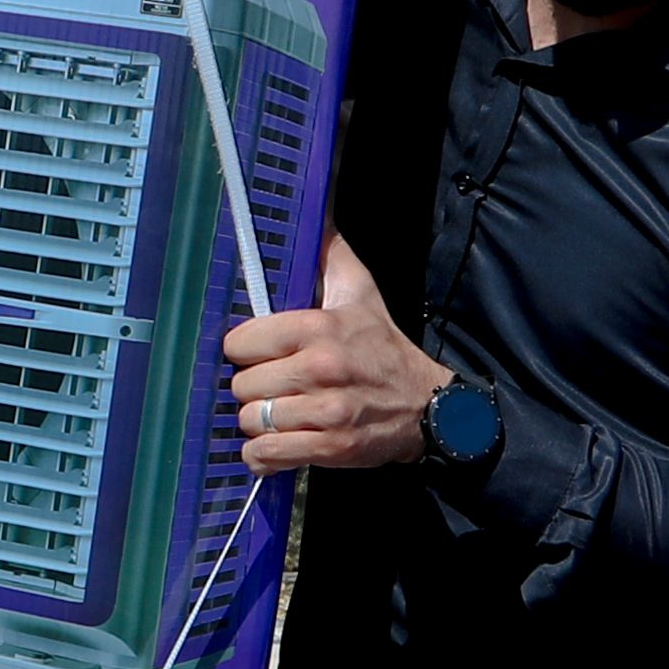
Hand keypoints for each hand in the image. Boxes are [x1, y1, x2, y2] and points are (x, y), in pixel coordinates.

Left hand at [223, 232, 449, 474]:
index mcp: (319, 328)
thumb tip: (316, 212)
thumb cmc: (383, 346)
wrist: (426, 405)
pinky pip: (268, 456)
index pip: (242, 341)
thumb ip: (331, 254)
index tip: (256, 354)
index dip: (244, 350)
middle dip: (251, 387)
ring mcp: (325, 412)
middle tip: (271, 386)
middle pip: (243, 384)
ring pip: (252, 420)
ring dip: (258, 422)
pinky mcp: (330, 448)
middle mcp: (320, 369)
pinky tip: (273, 445)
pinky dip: (262, 456)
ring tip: (275, 415)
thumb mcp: (361, 292)